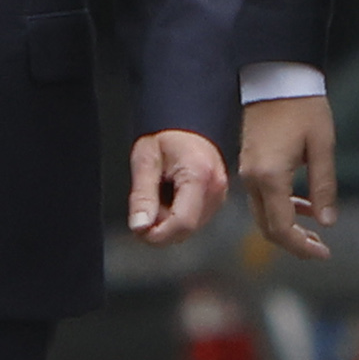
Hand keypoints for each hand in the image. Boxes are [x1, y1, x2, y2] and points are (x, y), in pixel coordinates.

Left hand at [128, 129, 228, 245]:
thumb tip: (140, 226)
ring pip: (189, 228)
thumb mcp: (145, 160)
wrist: (186, 125)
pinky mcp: (217, 200)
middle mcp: (215, 189)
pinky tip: (170, 195)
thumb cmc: (166, 136)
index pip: (183, 223)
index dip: (158, 234)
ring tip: (159, 193)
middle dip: (160, 226)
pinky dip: (176, 215)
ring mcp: (220, 196)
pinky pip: (194, 220)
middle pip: (186, 229)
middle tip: (144, 205)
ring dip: (168, 221)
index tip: (139, 231)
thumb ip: (141, 195)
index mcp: (199, 176)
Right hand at [238, 95, 337, 260]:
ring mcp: (247, 171)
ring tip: (315, 232)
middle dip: (293, 243)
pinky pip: (261, 198)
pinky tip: (302, 206)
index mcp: (270, 176)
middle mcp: (252, 178)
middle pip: (267, 226)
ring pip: (263, 214)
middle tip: (320, 249)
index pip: (281, 226)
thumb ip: (324, 187)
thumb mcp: (322, 147)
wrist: (277, 80)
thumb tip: (327, 221)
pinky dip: (280, 209)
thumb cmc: (303, 108)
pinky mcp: (249, 164)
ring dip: (287, 226)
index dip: (301, 245)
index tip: (323, 253)